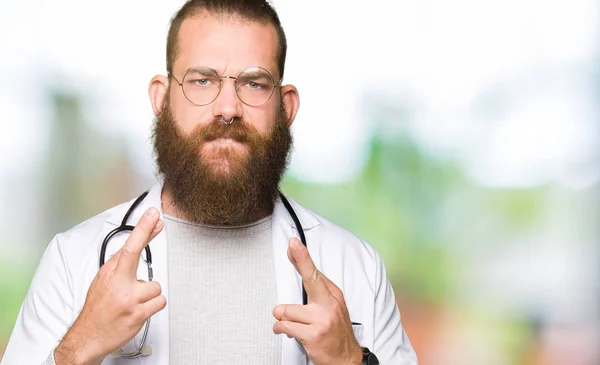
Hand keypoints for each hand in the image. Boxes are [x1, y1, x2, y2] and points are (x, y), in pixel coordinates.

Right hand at [54, 208, 165, 364]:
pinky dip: (153, 305)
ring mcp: (130, 299)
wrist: (89, 336)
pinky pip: (159, 302)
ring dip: (149, 293)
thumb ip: (121, 263)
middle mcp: (119, 284)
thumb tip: (137, 243)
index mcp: (110, 274)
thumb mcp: (103, 280)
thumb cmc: (98, 307)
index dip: (142, 229)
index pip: (128, 247)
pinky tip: (140, 309)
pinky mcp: (139, 314)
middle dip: (148, 233)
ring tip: (135, 301)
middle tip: (157, 220)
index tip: (153, 215)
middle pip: (137, 253)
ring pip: (156, 286)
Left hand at [272, 238, 362, 364]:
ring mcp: (322, 320)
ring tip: (290, 324)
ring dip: (282, 319)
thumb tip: (300, 274)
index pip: (315, 273)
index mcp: (333, 296)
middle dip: (300, 260)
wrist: (346, 359)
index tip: (294, 244)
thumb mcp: (332, 309)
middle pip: (311, 278)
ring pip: (287, 310)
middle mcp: (329, 305)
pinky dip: (280, 329)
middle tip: (292, 246)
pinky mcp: (313, 334)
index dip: (303, 257)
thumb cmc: (335, 333)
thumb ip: (316, 293)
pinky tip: (287, 332)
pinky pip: (284, 326)